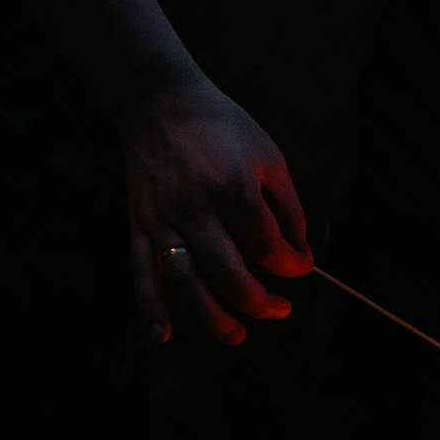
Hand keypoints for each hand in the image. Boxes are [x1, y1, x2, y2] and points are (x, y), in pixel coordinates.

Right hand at [121, 79, 311, 345]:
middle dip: (259, 302)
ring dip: (212, 319)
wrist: (161, 104)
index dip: (291, 265)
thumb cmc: (224, 128)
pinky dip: (150, 309)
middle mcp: (195, 209)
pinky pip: (141, 275)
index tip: (301, 267)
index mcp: (233, 188)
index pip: (267, 246)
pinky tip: (163, 335)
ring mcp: (162, 221)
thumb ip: (289, 209)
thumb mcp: (270, 157)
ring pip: (186, 284)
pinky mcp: (138, 226)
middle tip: (280, 310)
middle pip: (228, 274)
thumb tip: (301, 254)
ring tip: (237, 335)